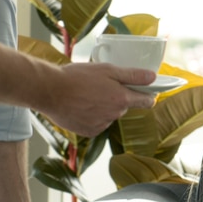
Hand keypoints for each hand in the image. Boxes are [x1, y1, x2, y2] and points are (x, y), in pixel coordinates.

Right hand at [39, 63, 156, 136]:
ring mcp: (102, 125)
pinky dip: (92, 116)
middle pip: (123, 106)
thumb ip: (132, 75)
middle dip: (117, 97)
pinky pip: (97, 123)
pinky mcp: (89, 131)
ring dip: (103, 107)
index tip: (148, 93)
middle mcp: (114, 115)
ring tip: (86, 95)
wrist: (50, 91)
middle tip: (101, 86)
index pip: (145, 101)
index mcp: (121, 99)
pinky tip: (80, 106)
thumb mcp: (107, 70)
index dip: (148, 96)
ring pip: (109, 115)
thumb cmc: (77, 78)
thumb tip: (152, 77)